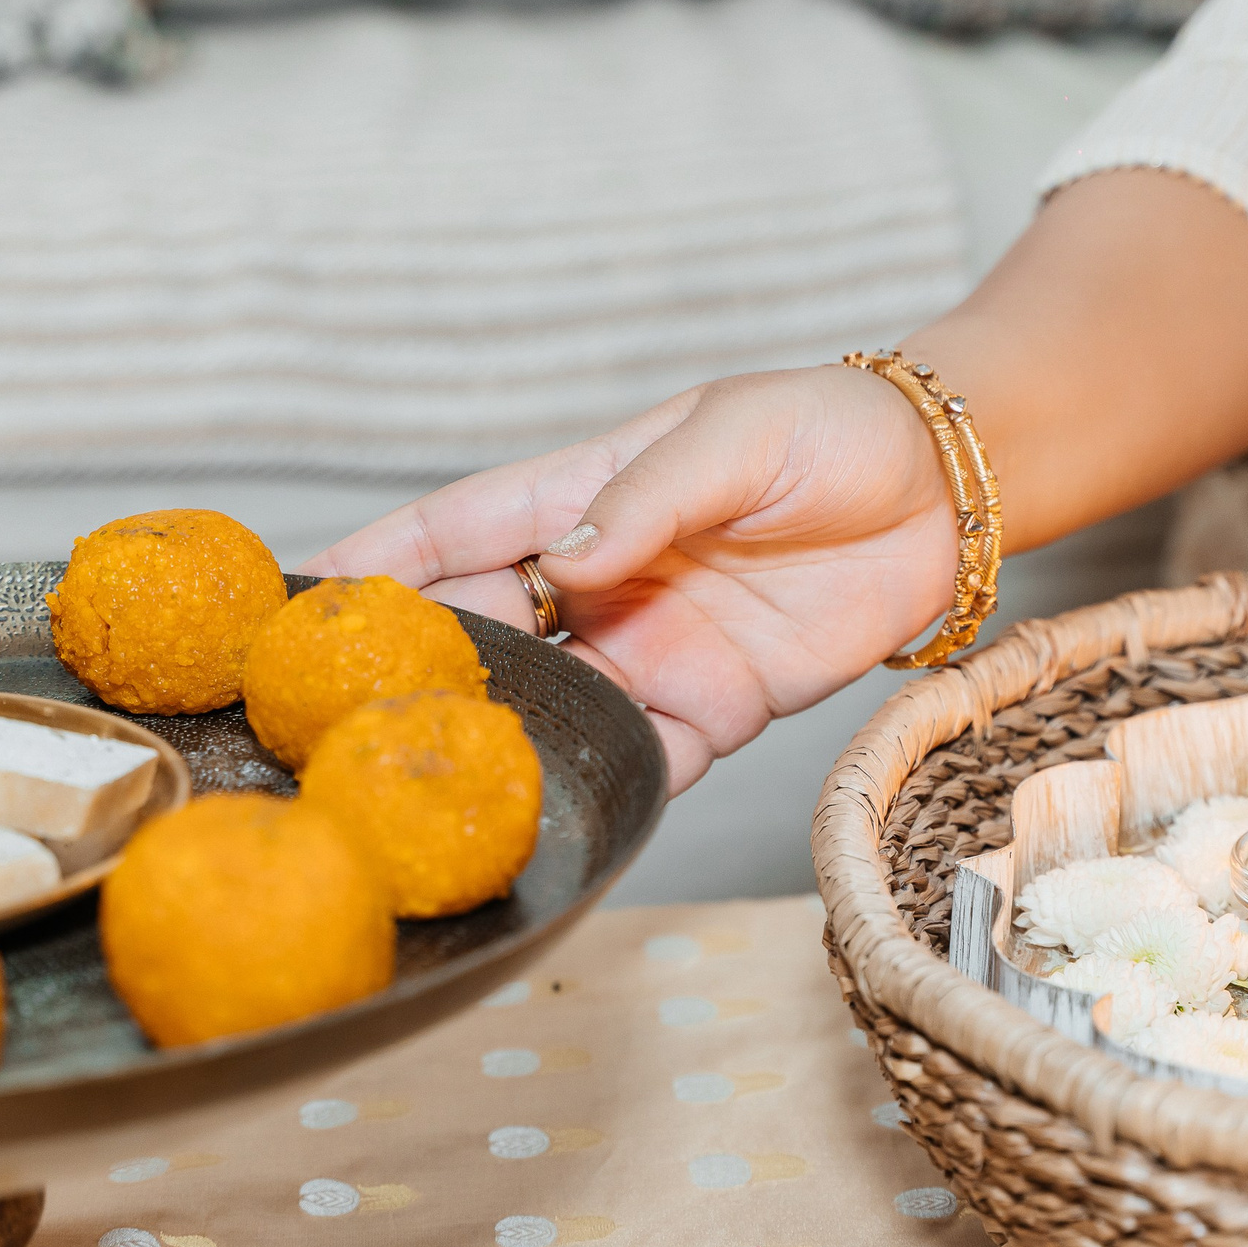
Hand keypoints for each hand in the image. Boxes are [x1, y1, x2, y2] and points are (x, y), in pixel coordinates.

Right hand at [306, 366, 955, 791]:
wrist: (950, 493)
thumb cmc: (833, 431)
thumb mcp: (732, 437)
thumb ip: (647, 500)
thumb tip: (566, 562)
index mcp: (587, 494)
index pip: (459, 527)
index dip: (380, 558)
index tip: (297, 592)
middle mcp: (603, 580)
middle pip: (488, 630)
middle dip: (421, 669)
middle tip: (344, 717)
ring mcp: (653, 647)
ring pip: (554, 705)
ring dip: (504, 740)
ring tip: (432, 785)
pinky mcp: (716, 705)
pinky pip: (645, 754)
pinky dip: (604, 784)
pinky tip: (556, 815)